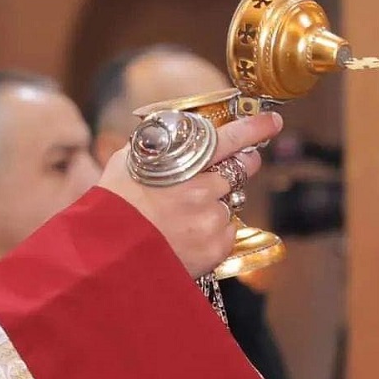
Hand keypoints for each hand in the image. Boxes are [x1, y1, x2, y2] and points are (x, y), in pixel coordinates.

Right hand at [97, 112, 283, 277]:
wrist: (105, 256)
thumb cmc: (112, 208)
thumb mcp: (128, 162)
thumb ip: (158, 146)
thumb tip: (176, 133)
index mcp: (183, 163)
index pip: (232, 137)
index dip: (256, 127)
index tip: (272, 121)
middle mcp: (202, 189)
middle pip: (241, 170)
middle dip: (239, 167)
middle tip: (223, 172)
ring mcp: (210, 221)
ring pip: (230, 204)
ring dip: (216, 205)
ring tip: (183, 217)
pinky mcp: (214, 248)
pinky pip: (227, 232)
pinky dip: (213, 233)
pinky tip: (185, 237)